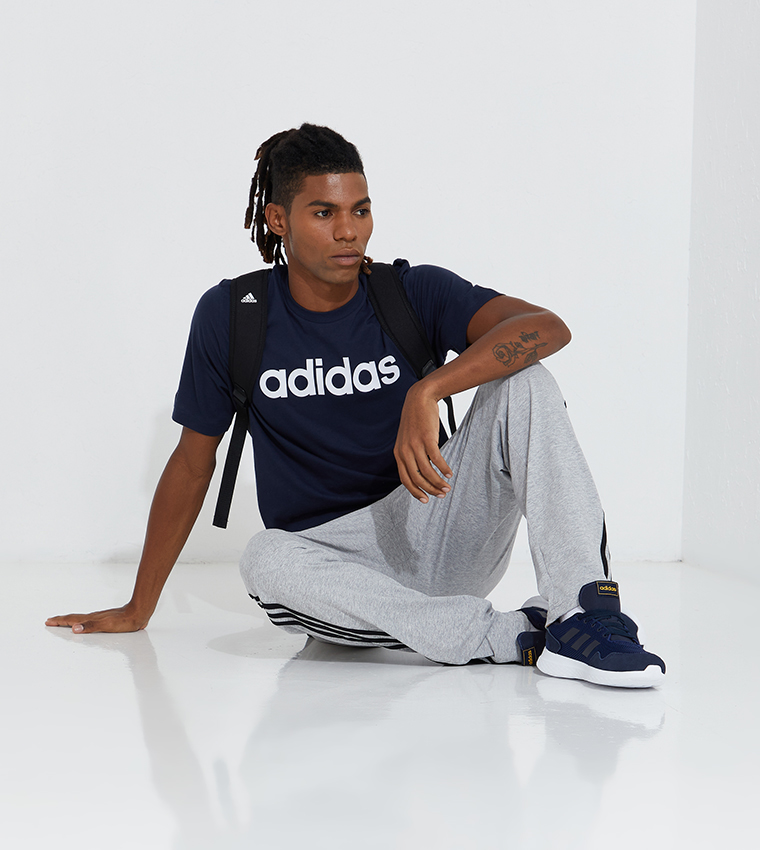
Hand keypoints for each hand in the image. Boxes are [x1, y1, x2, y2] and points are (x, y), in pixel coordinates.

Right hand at [45, 603, 150, 633]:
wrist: (139, 613)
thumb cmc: (125, 621)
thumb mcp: (107, 626)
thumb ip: (91, 626)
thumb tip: (74, 629)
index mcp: (91, 619)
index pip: (72, 620)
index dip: (60, 621)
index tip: (48, 622)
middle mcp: (94, 617)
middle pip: (74, 618)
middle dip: (61, 620)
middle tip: (50, 621)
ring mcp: (100, 618)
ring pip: (81, 619)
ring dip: (70, 620)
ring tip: (64, 622)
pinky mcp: (107, 619)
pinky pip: (89, 621)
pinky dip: (82, 622)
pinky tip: (85, 624)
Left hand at [394, 382, 452, 502]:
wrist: (419, 399)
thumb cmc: (415, 420)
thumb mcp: (407, 439)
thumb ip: (410, 455)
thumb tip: (420, 471)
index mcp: (398, 454)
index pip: (405, 479)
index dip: (415, 492)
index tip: (425, 500)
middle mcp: (404, 452)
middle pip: (417, 478)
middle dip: (429, 490)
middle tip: (441, 495)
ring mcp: (415, 445)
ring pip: (427, 471)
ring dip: (438, 482)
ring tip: (447, 487)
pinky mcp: (427, 439)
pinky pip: (436, 459)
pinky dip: (443, 468)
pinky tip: (449, 473)